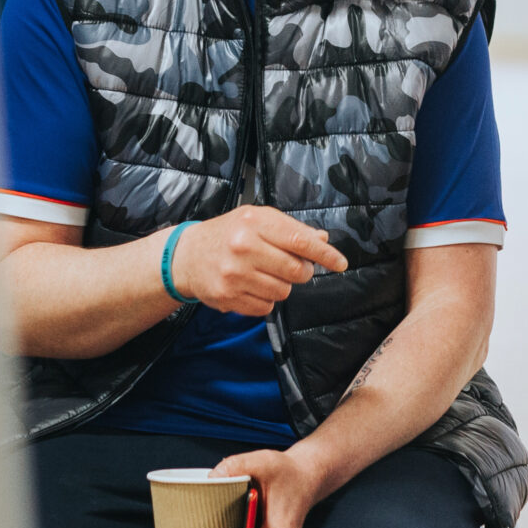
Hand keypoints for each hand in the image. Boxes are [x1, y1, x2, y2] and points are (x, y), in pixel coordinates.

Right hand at [171, 207, 345, 316]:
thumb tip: (322, 239)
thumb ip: (290, 228)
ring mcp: (234, 274)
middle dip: (301, 271)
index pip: (300, 240)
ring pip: (283, 291)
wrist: (186, 256)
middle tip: (292, 266)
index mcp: (254, 222)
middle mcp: (243, 247)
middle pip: (296, 270)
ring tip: (265, 274)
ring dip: (281, 286)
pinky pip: (266, 307)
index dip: (325, 254)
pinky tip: (252, 286)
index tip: (340, 263)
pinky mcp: (228, 297)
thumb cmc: (228, 233)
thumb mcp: (256, 219)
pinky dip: (265, 300)